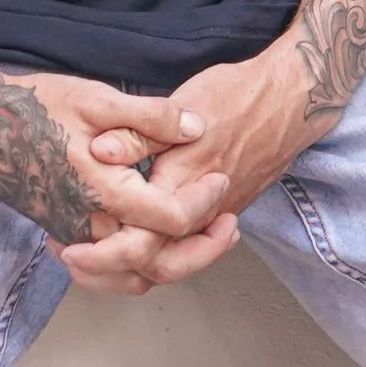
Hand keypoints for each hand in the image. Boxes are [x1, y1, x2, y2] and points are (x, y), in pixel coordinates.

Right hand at [0, 44, 231, 251]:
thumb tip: (198, 128)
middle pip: (156, 264)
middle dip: (202, 251)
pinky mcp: (63, 230)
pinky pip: (108, 270)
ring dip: (173, 264)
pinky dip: (138, 266)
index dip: (206, 202)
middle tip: (231, 224)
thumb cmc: (36, 105)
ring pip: (130, 277)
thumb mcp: (97, 98)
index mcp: (101, 191)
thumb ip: (150, 117)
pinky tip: (156, 236)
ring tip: (204, 234)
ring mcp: (72, 233)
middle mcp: (87, 224)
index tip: (223, 176)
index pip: (170, 220)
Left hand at [59, 41, 327, 294]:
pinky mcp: (227, 208)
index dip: (100, 255)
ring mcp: (217, 214)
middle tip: (75, 258)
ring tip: (97, 253)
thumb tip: (99, 150)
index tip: (69, 247)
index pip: (138, 244)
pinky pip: (189, 247)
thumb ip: (142, 134)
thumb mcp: (188, 102)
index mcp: (184, 184)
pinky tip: (134, 236)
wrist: (296, 98)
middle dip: (109, 273)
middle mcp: (202, 211)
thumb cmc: (239, 94)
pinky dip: (159, 253)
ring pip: (173, 263)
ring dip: (131, 267)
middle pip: (155, 268)